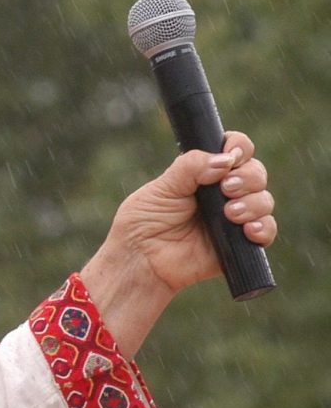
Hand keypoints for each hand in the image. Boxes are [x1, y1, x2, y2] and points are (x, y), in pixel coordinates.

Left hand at [81, 130, 275, 354]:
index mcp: (204, 173)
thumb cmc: (143, 223)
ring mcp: (234, 217)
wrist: (141, 261)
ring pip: (264, 200)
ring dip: (253, 202)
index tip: (231, 154)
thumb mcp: (161, 188)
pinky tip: (247, 230)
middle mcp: (224, 192)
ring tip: (230, 213)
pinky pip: (266, 231)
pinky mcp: (239, 243)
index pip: (235, 150)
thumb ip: (190, 168)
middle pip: (256, 172)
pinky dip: (263, 228)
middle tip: (225, 188)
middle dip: (247, 176)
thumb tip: (224, 160)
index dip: (239, 147)